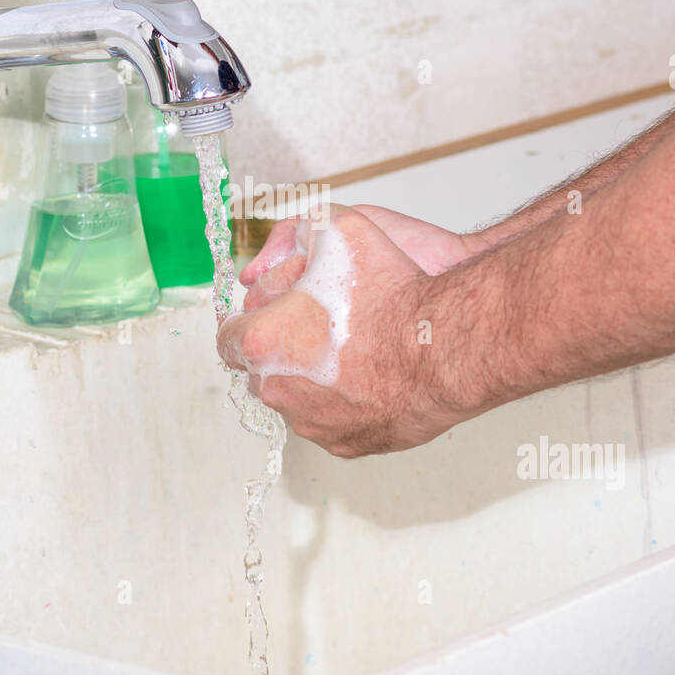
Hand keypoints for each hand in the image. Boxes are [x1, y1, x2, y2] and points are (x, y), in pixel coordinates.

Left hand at [219, 205, 468, 456]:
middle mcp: (278, 389)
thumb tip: (286, 245)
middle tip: (315, 324)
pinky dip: (343, 401)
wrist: (446, 346)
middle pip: (261, 368)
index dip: (248, 319)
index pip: (227, 336)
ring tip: (349, 348)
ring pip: (296, 396)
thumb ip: (299, 234)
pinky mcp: (345, 444)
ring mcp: (312, 423)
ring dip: (311, 375)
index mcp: (262, 341)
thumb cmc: (394, 294)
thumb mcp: (340, 229)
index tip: (266, 313)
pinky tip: (369, 374)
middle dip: (281, 346)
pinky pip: (332, 420)